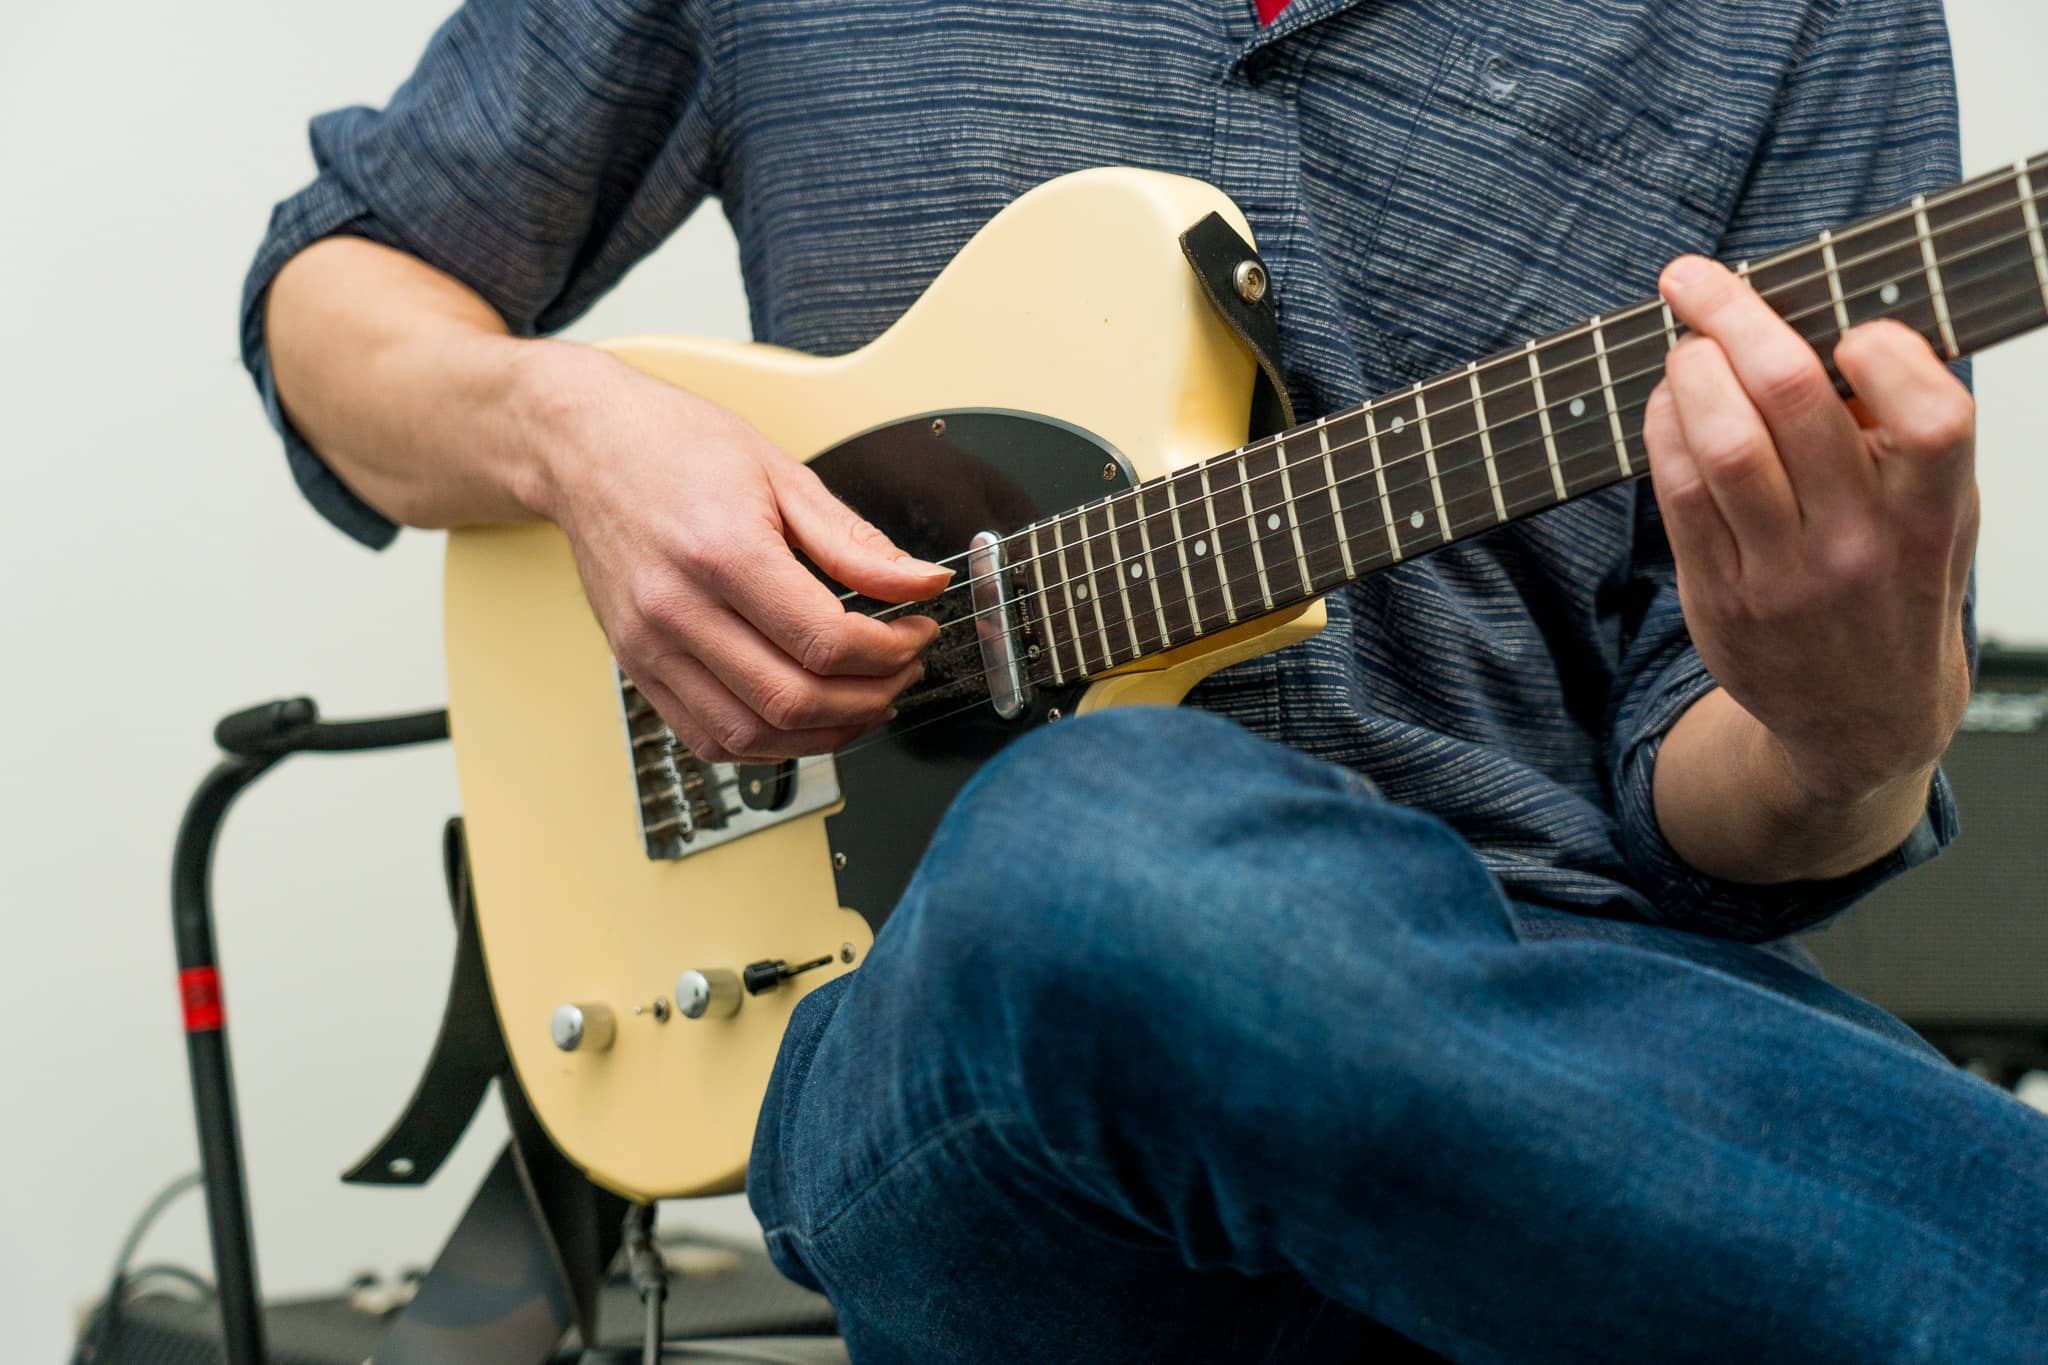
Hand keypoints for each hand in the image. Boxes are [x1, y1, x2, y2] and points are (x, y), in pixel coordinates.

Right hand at [522, 343, 949, 761]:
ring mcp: (650, 646)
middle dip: (869, 698)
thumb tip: (923, 583)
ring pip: (751, 735)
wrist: (583, 447)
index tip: (917, 634)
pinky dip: (766, 745)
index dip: (890, 650)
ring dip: (824, 734)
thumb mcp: (782, 475)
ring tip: (864, 702)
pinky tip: (803, 718)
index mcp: (722, 552)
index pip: (825, 639)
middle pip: (793, 698)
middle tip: (902, 671)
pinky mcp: (637, 667)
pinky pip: (707, 739)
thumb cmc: (674, 448)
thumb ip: (855, 543)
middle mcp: (677, 608)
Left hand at [1644, 256, 1976, 808]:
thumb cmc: (1897, 581)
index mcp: (1932, 512)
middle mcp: (1859, 544)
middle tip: (1692, 278)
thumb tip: (1821, 322)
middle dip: (1732, 317)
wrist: (1862, 717)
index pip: (1931, 417)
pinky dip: (1662, 428)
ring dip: (1685, 371)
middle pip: (1789, 400)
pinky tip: (1666, 403)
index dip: (1886, 353)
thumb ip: (1902, 433)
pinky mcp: (1719, 597)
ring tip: (1682, 344)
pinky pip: (1676, 491)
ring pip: (1719, 442)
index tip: (1850, 327)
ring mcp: (1783, 576)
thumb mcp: (1937, 514)